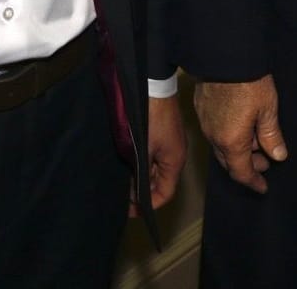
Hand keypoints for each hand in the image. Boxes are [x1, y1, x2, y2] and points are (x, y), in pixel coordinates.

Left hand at [131, 93, 188, 213]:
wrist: (152, 86)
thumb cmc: (150, 118)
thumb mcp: (144, 149)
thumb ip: (141, 173)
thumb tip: (135, 193)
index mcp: (174, 162)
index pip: (164, 193)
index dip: (148, 205)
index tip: (131, 211)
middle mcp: (174, 156)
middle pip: (159, 183)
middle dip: (142, 192)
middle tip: (122, 199)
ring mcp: (168, 144)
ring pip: (154, 170)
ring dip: (140, 178)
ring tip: (121, 184)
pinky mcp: (160, 134)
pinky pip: (151, 157)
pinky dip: (140, 165)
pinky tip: (126, 164)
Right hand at [193, 75, 286, 192]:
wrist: (224, 56)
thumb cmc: (248, 82)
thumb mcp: (268, 110)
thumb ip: (272, 137)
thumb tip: (277, 156)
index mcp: (231, 141)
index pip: (241, 172)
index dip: (253, 182)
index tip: (263, 187)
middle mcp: (214, 136)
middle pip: (229, 161)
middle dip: (247, 166)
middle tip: (264, 162)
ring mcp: (205, 122)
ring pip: (221, 146)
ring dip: (238, 149)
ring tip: (256, 140)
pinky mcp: (201, 108)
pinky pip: (214, 131)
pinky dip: (228, 135)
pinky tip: (241, 124)